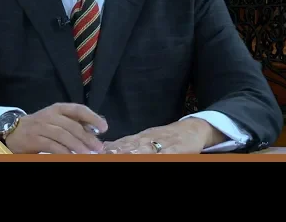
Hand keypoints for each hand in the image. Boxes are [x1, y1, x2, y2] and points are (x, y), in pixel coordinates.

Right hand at [5, 103, 107, 153]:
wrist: (13, 132)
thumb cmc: (40, 127)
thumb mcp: (56, 121)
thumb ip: (72, 123)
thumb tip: (95, 132)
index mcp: (58, 109)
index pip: (78, 109)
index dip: (92, 117)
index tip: (104, 128)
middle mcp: (49, 115)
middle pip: (72, 125)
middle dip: (87, 137)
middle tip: (99, 148)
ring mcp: (40, 126)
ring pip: (62, 135)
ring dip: (77, 146)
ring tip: (88, 155)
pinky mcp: (33, 139)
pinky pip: (51, 145)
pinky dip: (63, 152)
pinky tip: (71, 157)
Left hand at [103, 118, 219, 153]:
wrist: (190, 130)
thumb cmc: (165, 136)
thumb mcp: (144, 137)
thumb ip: (126, 143)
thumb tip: (105, 146)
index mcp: (138, 137)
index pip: (120, 143)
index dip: (108, 148)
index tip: (95, 151)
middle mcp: (146, 140)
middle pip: (128, 147)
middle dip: (115, 152)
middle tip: (102, 154)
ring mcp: (160, 144)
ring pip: (143, 150)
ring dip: (130, 153)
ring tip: (118, 155)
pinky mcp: (174, 150)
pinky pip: (162, 154)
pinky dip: (154, 155)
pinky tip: (145, 156)